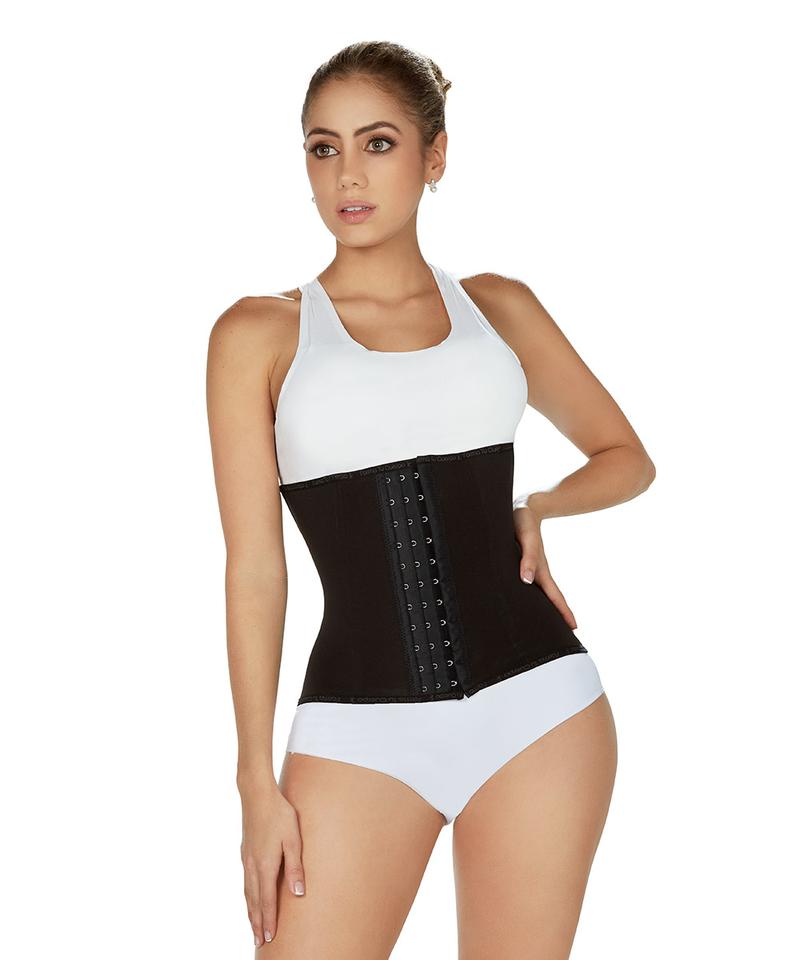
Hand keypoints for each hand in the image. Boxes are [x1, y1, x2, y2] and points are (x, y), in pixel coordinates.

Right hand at [239, 781, 305, 946]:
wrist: (256, 794)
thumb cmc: (279, 814)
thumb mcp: (293, 839)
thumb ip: (295, 867)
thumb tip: (298, 893)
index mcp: (264, 865)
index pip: (266, 900)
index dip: (268, 920)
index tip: (269, 938)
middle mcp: (252, 866)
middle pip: (253, 901)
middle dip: (257, 922)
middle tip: (259, 941)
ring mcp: (246, 859)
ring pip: (247, 892)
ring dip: (250, 911)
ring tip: (253, 925)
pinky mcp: (245, 851)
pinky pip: (245, 881)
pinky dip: (247, 895)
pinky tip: (249, 896)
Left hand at [512, 505, 577, 629]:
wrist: (524, 505)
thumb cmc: (523, 521)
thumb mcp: (526, 538)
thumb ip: (528, 558)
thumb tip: (527, 581)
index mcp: (540, 569)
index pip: (554, 595)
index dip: (563, 612)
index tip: (574, 628)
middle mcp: (537, 570)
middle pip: (550, 597)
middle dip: (558, 614)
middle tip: (564, 634)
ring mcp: (532, 566)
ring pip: (541, 591)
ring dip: (546, 606)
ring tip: (548, 622)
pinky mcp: (524, 561)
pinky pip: (532, 581)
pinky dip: (533, 593)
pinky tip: (529, 597)